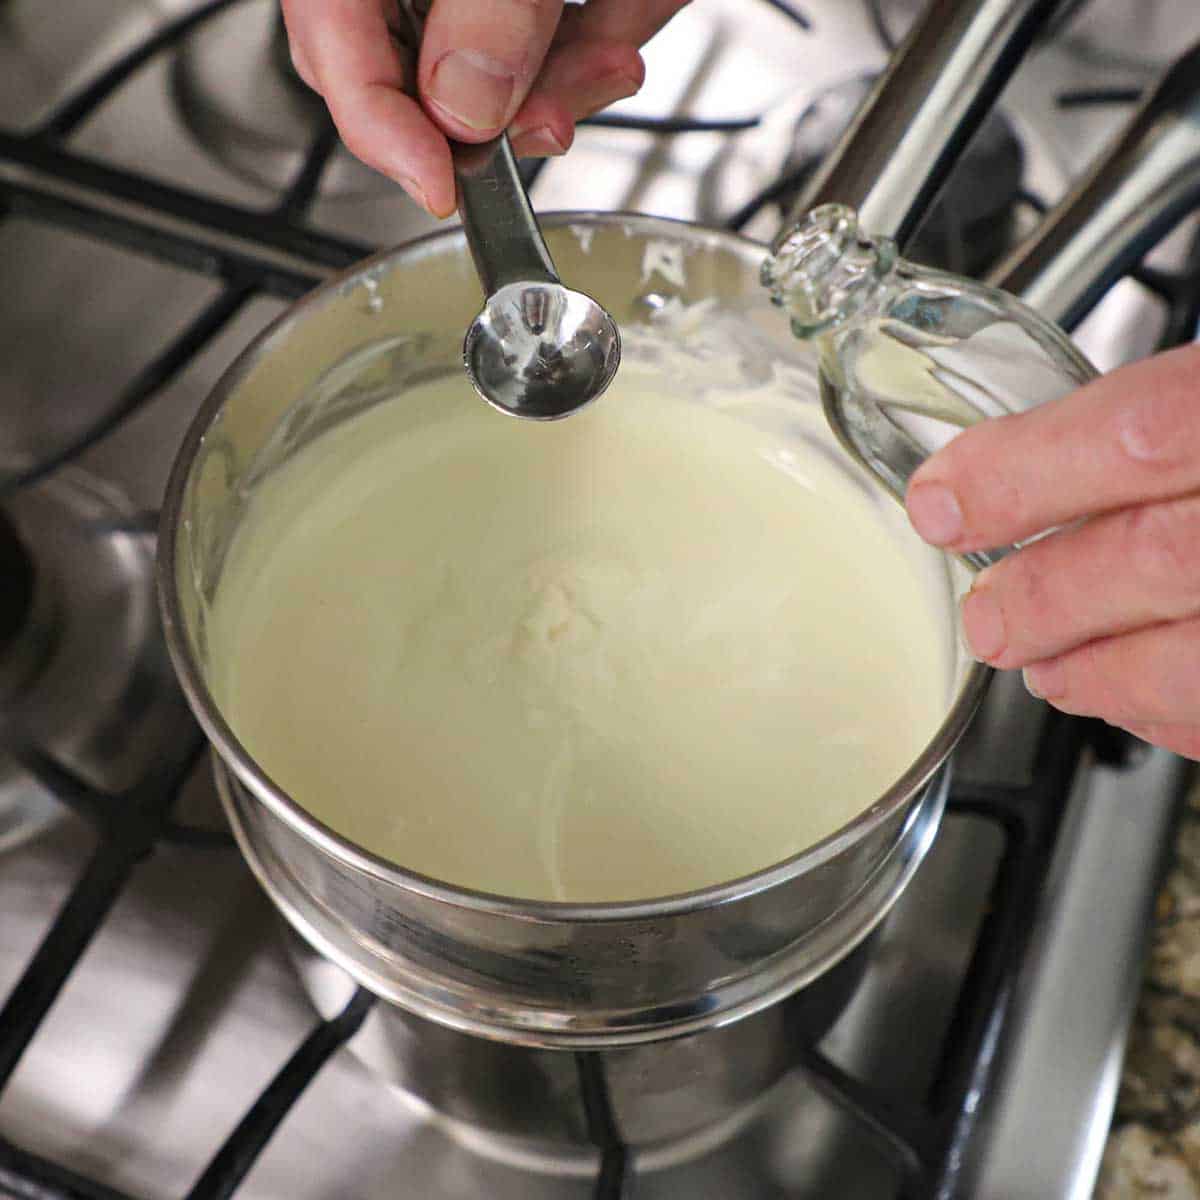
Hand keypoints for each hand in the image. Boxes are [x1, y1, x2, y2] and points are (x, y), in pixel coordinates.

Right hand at [280, 0, 687, 216]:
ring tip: (611, 59)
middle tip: (544, 121)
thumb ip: (489, 6)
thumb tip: (465, 109)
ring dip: (567, 79)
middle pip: (412, 63)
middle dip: (497, 108)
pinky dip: (601, 38)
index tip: (439, 187)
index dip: (381, 128)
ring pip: (500, 56)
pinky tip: (621, 39)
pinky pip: (563, 24)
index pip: (331, 41)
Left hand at [905, 342, 1199, 760]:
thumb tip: (1018, 453)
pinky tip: (1130, 694)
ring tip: (1048, 668)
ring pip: (1198, 661)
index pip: (1139, 434)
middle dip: (1047, 599)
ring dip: (1101, 674)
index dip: (1022, 476)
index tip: (940, 503)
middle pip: (1158, 560)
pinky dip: (1172, 715)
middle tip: (988, 621)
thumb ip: (1157, 411)